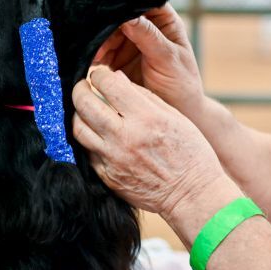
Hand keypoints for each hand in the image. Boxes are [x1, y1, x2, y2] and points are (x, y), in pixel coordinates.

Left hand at [72, 66, 224, 218]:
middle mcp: (125, 137)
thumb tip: (117, 79)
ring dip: (78, 115)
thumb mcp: (175, 117)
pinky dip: (89, 139)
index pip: (108, 85)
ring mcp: (113, 159)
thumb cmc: (190, 153)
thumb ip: (144, 96)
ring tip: (86, 110)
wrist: (192, 194)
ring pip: (78, 129)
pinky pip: (87, 152)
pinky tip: (97, 134)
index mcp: (145, 117)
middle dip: (80, 89)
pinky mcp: (108, 177)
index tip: (99, 75)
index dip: (99, 75)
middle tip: (84, 87)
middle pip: (84, 104)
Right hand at [93, 3, 204, 120]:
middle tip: (97, 38)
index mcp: (163, 21)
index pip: (142, 1)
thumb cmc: (182, 85)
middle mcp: (145, 28)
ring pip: (106, 33)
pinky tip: (90, 60)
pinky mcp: (116, 59)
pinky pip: (100, 51)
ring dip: (97, 41)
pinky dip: (93, 55)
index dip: (125, 1)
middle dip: (106, 25)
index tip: (109, 9)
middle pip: (119, 16)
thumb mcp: (168, 59)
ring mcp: (129, 43)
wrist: (177, 115)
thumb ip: (149, 37)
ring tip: (95, 54)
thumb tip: (128, 17)